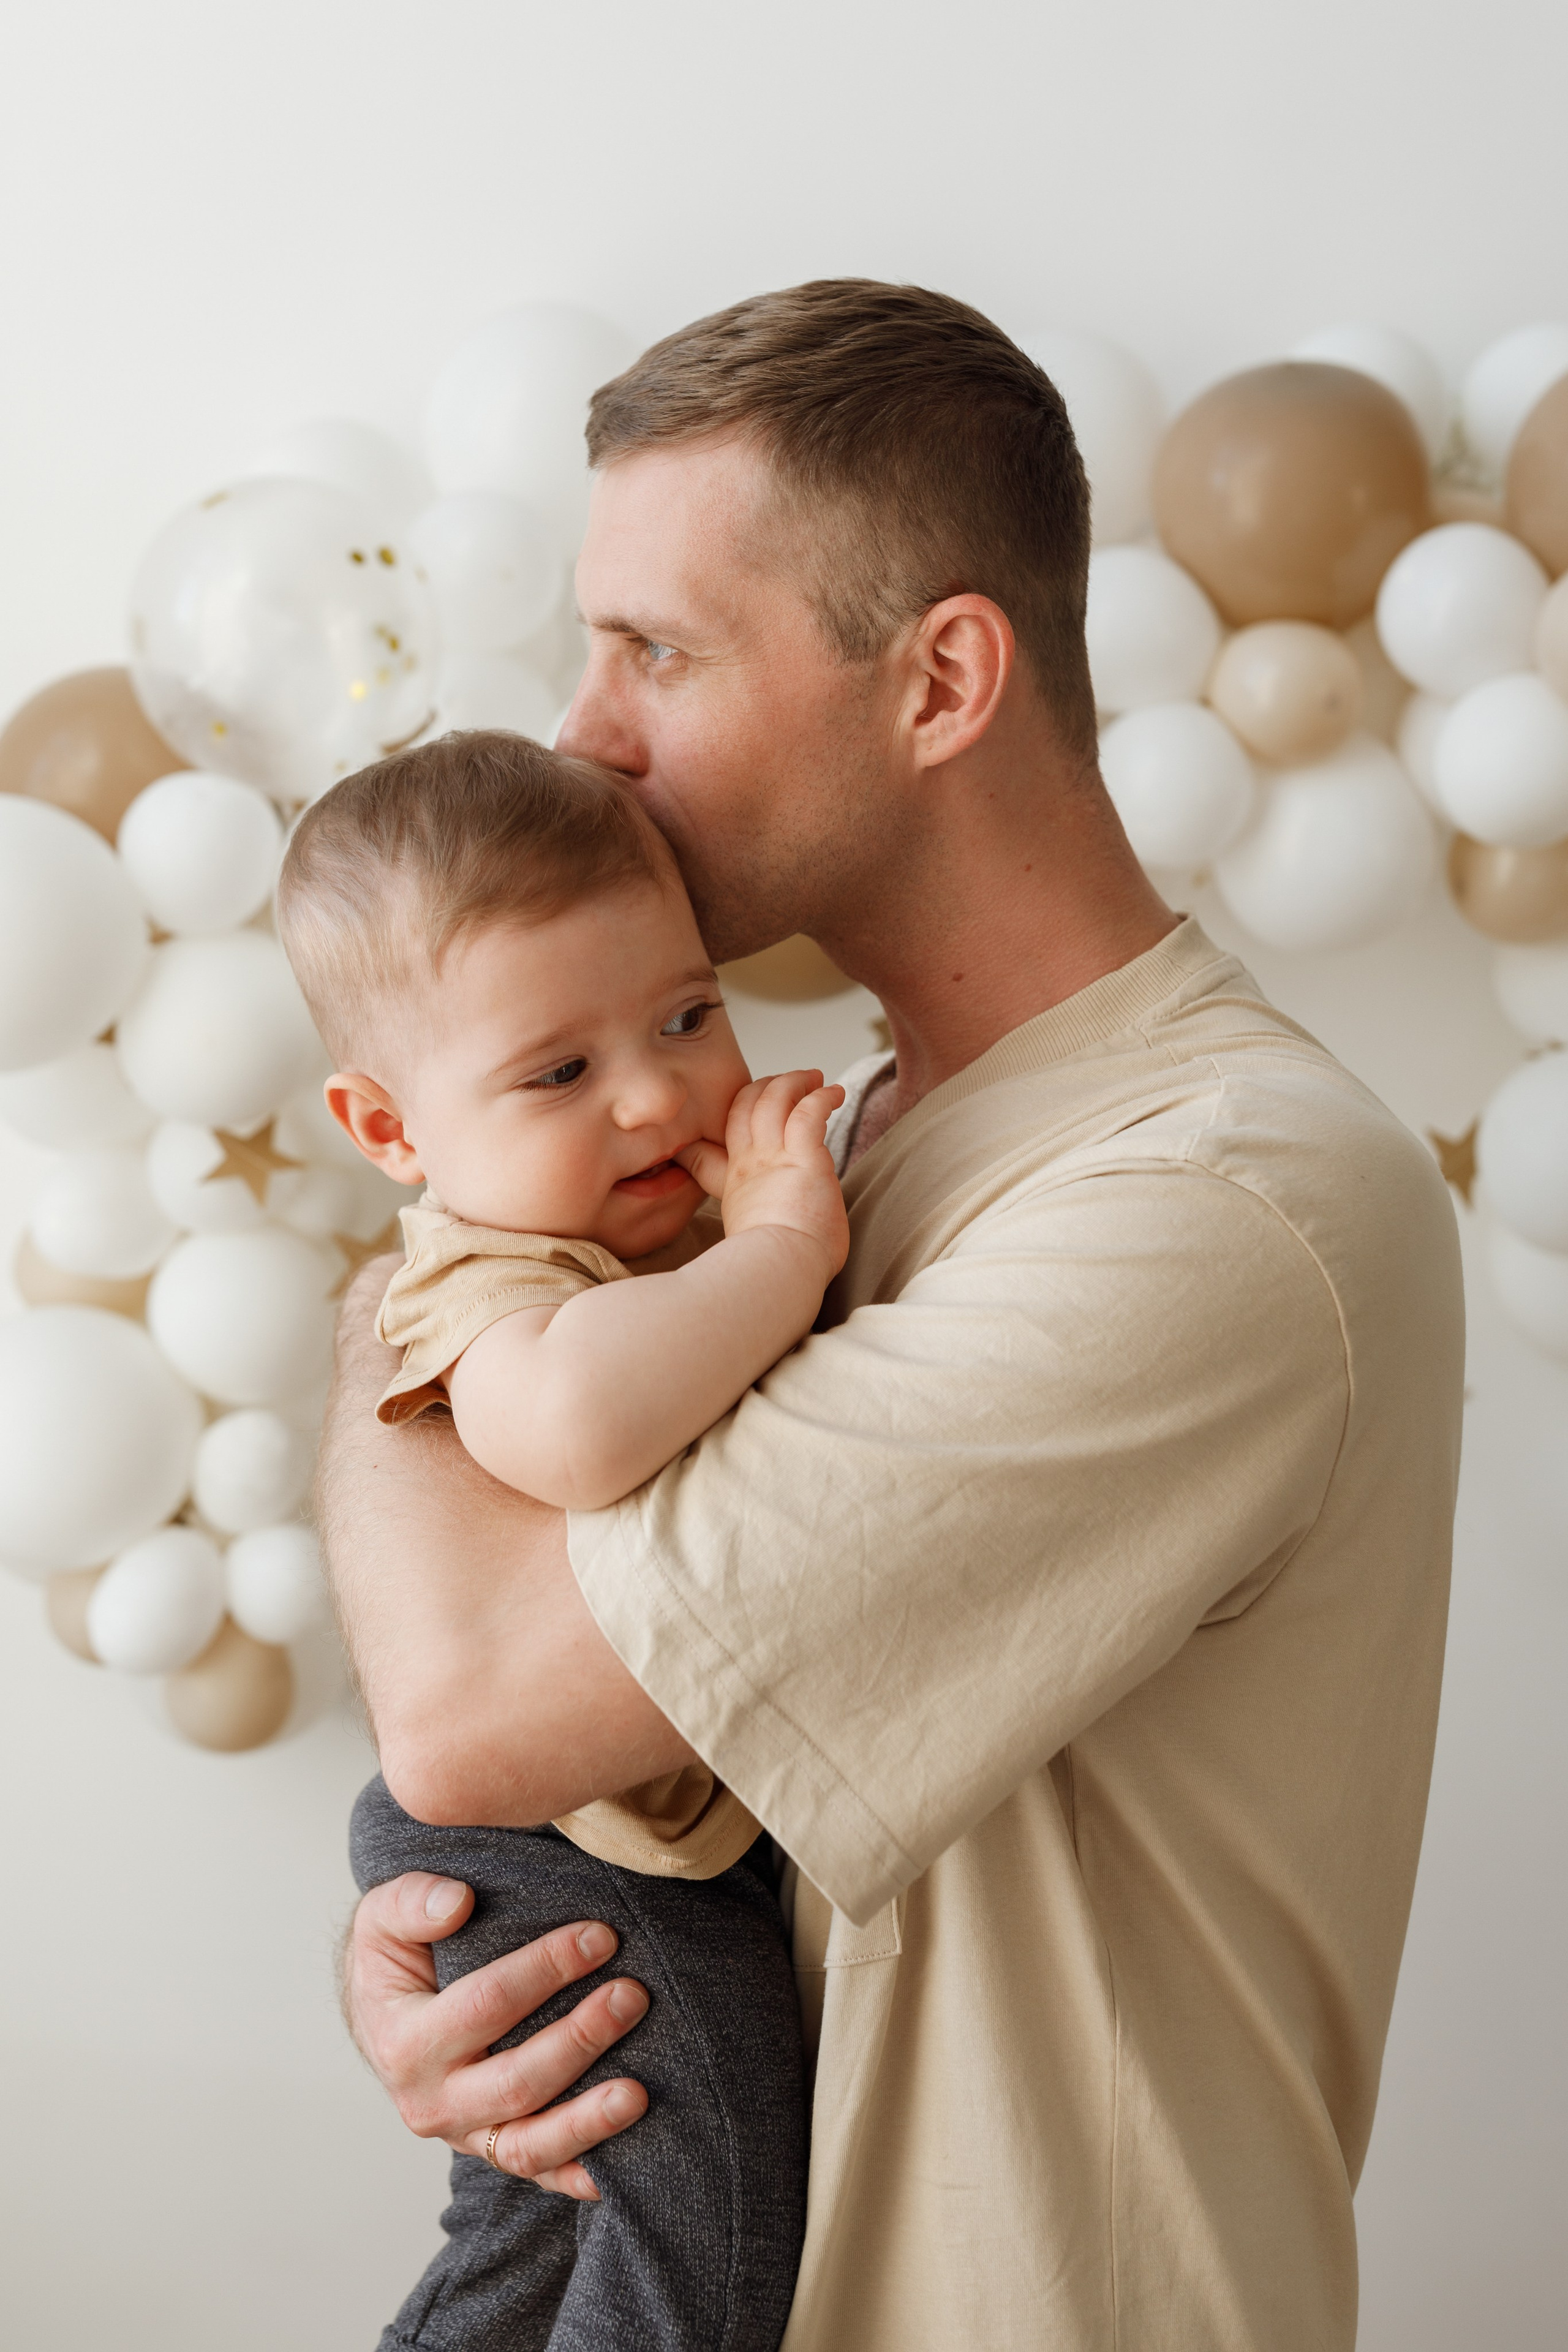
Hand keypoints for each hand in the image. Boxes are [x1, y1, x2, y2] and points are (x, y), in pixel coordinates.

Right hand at [345, 1871, 650, 2200]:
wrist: (384, 2016)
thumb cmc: (394, 1959)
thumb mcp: (382, 1918)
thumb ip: (412, 1902)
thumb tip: (457, 1903)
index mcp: (405, 2042)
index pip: (486, 2004)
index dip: (546, 1969)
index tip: (600, 1937)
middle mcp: (432, 2101)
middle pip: (516, 2080)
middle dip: (580, 2038)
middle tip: (632, 1996)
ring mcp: (465, 2134)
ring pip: (529, 2145)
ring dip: (587, 2120)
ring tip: (639, 2093)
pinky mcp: (492, 2150)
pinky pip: (539, 2174)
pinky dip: (579, 2175)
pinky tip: (620, 2168)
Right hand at [678, 1070, 848, 1280]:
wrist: (781, 1273)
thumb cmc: (777, 1268)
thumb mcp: (749, 1243)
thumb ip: (755, 1227)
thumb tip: (774, 1234)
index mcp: (735, 1185)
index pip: (711, 1144)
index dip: (723, 1125)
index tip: (740, 1117)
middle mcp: (749, 1165)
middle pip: (744, 1106)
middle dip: (766, 1087)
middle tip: (791, 1083)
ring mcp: (773, 1157)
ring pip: (773, 1098)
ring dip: (795, 1082)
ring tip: (817, 1079)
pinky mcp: (803, 1157)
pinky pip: (808, 1111)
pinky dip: (822, 1096)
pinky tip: (835, 1093)